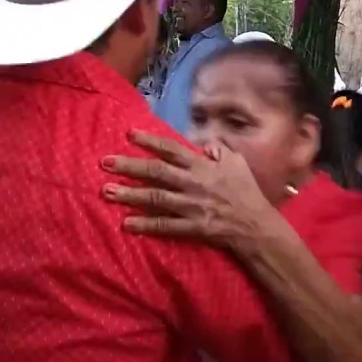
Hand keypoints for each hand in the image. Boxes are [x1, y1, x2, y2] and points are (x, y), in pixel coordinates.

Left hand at [101, 130, 273, 247]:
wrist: (256, 225)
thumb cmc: (247, 192)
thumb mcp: (238, 162)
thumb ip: (219, 149)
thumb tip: (204, 144)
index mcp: (202, 166)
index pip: (171, 149)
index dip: (150, 141)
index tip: (129, 134)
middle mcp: (192, 183)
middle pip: (156, 172)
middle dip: (129, 166)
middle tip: (105, 163)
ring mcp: (190, 207)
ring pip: (155, 198)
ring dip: (129, 194)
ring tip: (107, 192)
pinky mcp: (191, 227)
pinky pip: (164, 226)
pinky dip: (145, 225)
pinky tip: (126, 223)